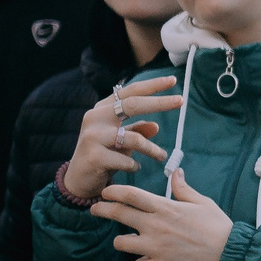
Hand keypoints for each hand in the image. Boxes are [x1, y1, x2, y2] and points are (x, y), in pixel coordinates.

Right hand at [63, 75, 182, 200]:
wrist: (79, 180)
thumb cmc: (103, 156)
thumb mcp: (121, 141)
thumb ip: (136, 131)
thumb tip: (156, 126)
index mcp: (102, 109)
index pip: (130, 92)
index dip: (152, 85)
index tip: (173, 80)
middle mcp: (95, 117)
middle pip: (132, 104)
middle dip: (159, 102)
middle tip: (181, 101)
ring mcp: (93, 136)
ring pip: (134, 138)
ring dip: (152, 149)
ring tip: (161, 156)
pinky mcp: (94, 156)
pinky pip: (126, 160)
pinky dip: (135, 165)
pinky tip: (135, 168)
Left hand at [95, 165, 235, 260]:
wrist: (230, 255)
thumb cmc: (218, 226)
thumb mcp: (202, 202)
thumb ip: (184, 188)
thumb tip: (176, 172)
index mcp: (165, 208)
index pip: (130, 194)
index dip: (113, 191)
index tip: (106, 192)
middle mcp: (156, 226)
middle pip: (118, 214)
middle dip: (102, 210)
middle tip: (96, 209)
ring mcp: (156, 248)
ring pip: (121, 243)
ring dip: (123, 241)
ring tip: (128, 241)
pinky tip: (149, 260)